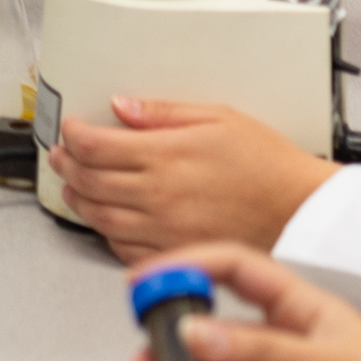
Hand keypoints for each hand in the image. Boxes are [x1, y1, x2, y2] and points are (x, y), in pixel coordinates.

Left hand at [50, 99, 335, 259]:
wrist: (300, 211)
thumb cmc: (269, 166)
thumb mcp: (219, 117)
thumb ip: (163, 112)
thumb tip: (122, 105)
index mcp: (166, 156)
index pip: (94, 146)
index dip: (72, 134)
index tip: (70, 128)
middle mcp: (158, 195)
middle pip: (88, 181)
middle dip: (66, 165)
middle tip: (61, 155)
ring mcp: (163, 230)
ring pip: (99, 217)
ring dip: (78, 200)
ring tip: (74, 187)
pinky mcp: (174, 254)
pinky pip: (124, 250)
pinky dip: (107, 234)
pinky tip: (108, 221)